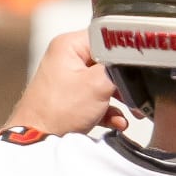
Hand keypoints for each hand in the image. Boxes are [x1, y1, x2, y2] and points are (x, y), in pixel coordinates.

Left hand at [8, 31, 131, 135]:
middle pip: (107, 62)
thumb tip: (134, 65)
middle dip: (124, 82)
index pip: (105, 36)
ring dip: (120, 100)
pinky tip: (117, 122)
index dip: (124, 51)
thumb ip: (119, 70)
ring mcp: (68, 80)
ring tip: (132, 112)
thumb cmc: (57, 110)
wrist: (37, 139)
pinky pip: (97, 100)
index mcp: (69, 45)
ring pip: (104, 83)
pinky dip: (108, 111)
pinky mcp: (71, 100)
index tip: (138, 65)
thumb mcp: (98, 84)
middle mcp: (67, 59)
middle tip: (134, 93)